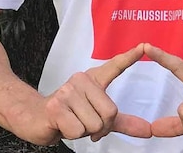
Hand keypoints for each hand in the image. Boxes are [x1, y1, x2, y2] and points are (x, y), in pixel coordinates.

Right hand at [34, 43, 151, 143]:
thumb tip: (147, 130)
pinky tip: (62, 125)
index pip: (114, 66)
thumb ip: (122, 122)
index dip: (129, 57)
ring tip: (72, 122)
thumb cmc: (68, 115)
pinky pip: (78, 130)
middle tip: (84, 124)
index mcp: (92, 80)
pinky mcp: (56, 106)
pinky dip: (72, 135)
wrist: (35, 118)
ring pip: (95, 124)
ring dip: (85, 132)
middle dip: (101, 127)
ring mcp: (68, 91)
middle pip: (110, 112)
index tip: (144, 46)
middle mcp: (81, 80)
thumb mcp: (97, 117)